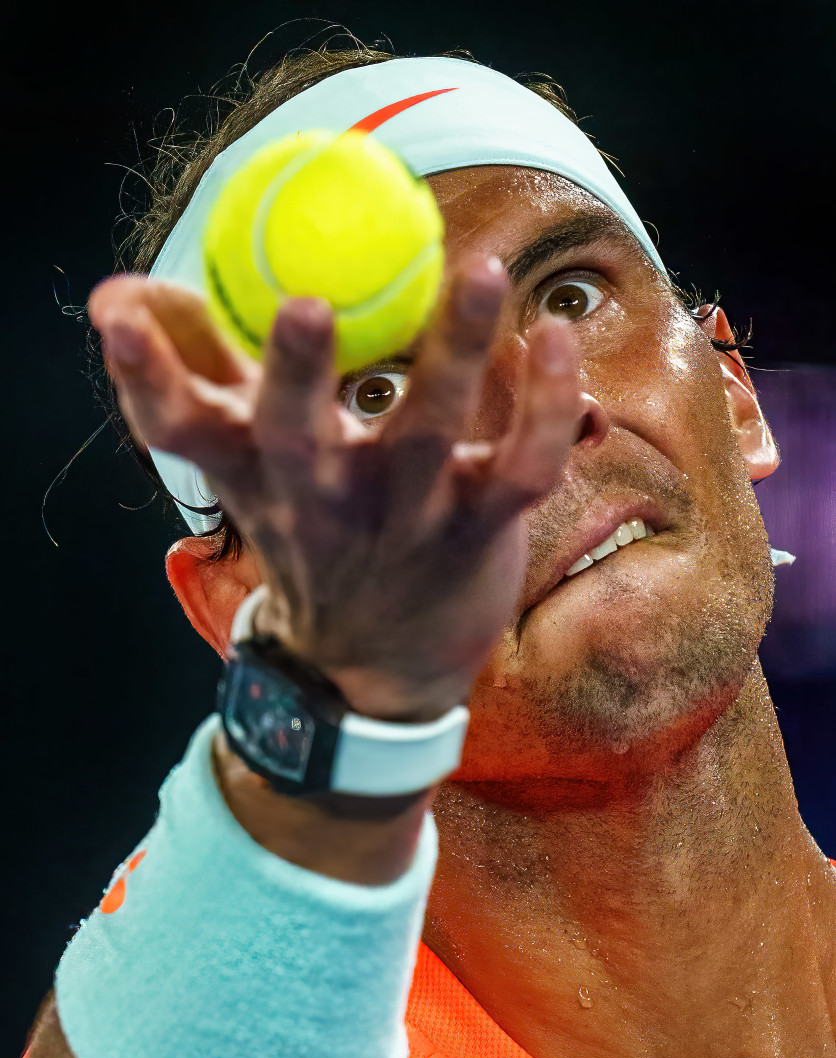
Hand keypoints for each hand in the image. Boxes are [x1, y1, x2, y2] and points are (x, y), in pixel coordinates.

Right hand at [89, 258, 580, 721]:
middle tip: (304, 305)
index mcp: (257, 472)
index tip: (115, 318)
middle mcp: (322, 497)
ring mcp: (405, 516)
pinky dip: (547, 407)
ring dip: (454, 353)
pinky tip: (556, 338)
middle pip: (297, 434)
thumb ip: (193, 368)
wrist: (374, 665)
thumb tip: (113, 293)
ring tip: (478, 274)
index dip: (145, 376)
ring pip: (428, 432)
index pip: (181, 429)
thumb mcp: (244, 462)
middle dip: (294, 373)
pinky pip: (522, 465)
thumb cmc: (310, 530)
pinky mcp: (479, 527)